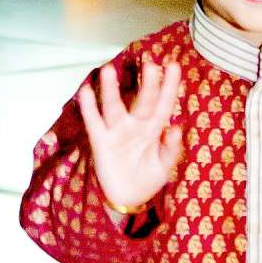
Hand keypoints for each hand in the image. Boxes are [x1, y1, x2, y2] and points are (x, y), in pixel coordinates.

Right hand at [77, 57, 182, 213]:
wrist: (126, 198)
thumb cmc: (147, 177)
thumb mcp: (164, 166)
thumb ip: (171, 149)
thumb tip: (176, 128)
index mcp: (154, 129)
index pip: (164, 104)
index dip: (169, 86)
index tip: (174, 66)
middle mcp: (136, 125)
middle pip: (143, 101)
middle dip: (147, 84)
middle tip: (150, 64)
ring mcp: (117, 131)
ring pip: (114, 107)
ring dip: (111, 90)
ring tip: (108, 70)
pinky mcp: (101, 141)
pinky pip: (94, 122)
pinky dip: (89, 108)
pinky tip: (86, 92)